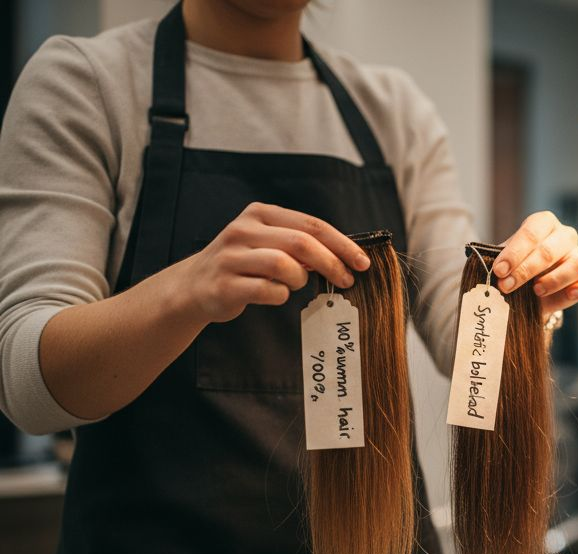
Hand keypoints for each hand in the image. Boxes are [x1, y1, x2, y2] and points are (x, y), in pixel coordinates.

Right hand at [171, 202, 369, 323]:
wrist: (193, 286)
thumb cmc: (244, 265)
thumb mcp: (268, 243)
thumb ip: (300, 244)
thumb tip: (345, 255)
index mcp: (260, 214)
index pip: (311, 225)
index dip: (341, 244)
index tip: (363, 262)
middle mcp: (243, 230)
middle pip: (301, 243)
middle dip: (331, 263)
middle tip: (346, 280)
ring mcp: (231, 256)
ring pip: (284, 265)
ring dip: (300, 279)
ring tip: (296, 284)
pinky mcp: (224, 284)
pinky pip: (267, 290)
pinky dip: (280, 295)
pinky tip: (275, 294)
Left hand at [494, 210, 577, 315]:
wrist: (526, 294)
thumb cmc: (514, 272)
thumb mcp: (503, 263)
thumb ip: (499, 264)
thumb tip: (486, 269)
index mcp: (542, 223)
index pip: (532, 232)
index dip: (515, 252)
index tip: (499, 271)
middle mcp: (564, 236)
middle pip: (551, 249)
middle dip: (526, 269)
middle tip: (506, 286)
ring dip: (555, 279)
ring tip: (536, 291)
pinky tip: (571, 294)